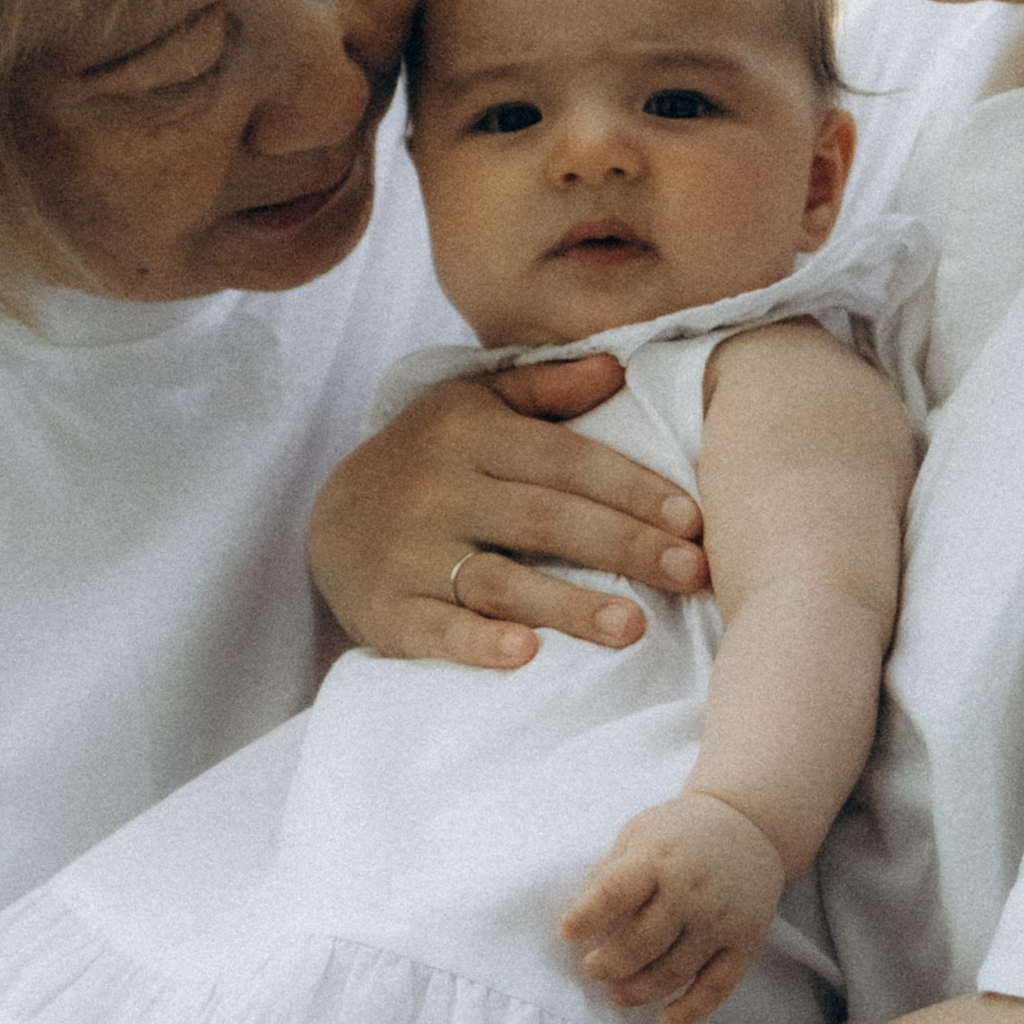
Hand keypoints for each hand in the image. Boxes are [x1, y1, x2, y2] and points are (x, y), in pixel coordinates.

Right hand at [307, 359, 708, 668]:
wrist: (329, 519)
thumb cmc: (431, 458)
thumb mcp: (475, 403)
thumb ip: (546, 387)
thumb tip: (618, 368)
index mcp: (472, 432)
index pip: (566, 461)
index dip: (633, 490)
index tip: (693, 520)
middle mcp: (441, 488)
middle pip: (546, 519)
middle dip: (626, 546)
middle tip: (694, 574)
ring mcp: (411, 552)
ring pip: (500, 579)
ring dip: (569, 605)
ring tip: (634, 626)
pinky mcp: (389, 610)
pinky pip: (438, 629)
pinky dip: (478, 643)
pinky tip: (525, 655)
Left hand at [562, 791, 785, 1023]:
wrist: (750, 826)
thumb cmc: (681, 833)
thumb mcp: (639, 834)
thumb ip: (610, 874)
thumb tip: (580, 919)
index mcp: (658, 858)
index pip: (614, 894)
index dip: (586, 918)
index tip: (567, 934)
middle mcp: (692, 891)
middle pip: (641, 943)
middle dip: (608, 965)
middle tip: (592, 969)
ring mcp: (721, 920)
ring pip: (673, 972)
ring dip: (638, 990)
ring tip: (616, 993)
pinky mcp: (746, 943)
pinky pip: (716, 987)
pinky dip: (690, 1010)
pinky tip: (665, 1021)